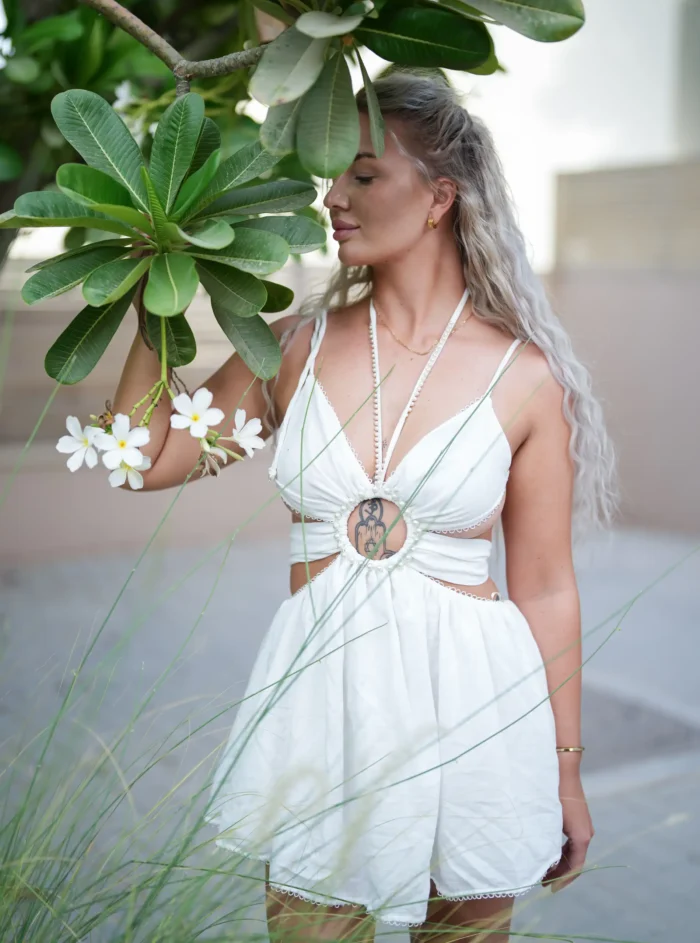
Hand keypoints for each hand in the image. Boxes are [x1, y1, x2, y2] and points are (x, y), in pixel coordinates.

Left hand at [542, 770, 593, 892]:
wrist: (561, 767)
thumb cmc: (552, 791)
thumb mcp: (548, 819)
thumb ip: (547, 840)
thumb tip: (539, 860)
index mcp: (581, 836)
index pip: (575, 867)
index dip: (563, 880)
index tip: (550, 889)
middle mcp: (586, 833)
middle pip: (575, 861)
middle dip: (560, 873)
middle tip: (542, 882)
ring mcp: (584, 825)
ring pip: (574, 851)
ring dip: (561, 862)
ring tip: (543, 869)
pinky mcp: (579, 818)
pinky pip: (572, 841)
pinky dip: (562, 851)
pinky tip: (548, 852)